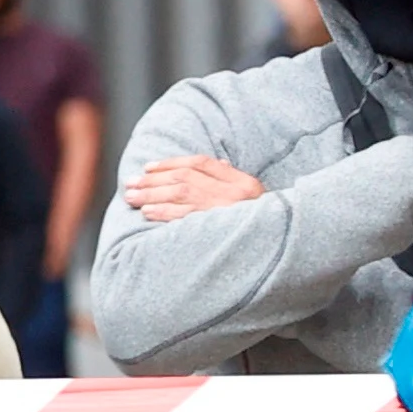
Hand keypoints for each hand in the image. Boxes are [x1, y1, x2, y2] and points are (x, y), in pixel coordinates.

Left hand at [122, 153, 264, 223]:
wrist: (282, 248)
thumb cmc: (264, 223)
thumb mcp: (255, 199)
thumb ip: (235, 181)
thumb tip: (220, 163)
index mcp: (243, 183)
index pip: (201, 163)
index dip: (172, 163)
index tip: (149, 168)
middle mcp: (235, 193)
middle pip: (185, 178)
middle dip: (153, 180)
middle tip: (131, 183)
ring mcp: (226, 211)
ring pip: (180, 194)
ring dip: (151, 195)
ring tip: (131, 197)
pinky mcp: (216, 230)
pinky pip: (184, 217)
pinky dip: (163, 212)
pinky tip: (146, 212)